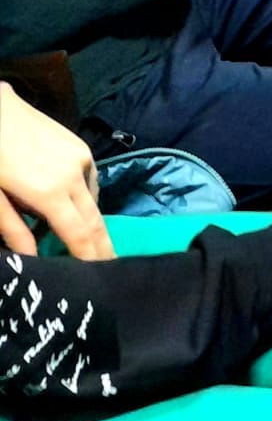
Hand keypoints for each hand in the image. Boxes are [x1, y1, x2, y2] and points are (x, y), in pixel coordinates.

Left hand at [0, 85, 112, 259]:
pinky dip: (84, 198)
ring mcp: (81, 158)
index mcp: (51, 192)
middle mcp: (75, 175)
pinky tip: (71, 204)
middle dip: (102, 245)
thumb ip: (12, 228)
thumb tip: (33, 257)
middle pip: (95, 219)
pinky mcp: (81, 146)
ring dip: (91, 222)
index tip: (104, 274)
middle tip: (110, 267)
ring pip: (93, 199)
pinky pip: (89, 180)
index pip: (79, 234)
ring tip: (87, 241)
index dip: (92, 256)